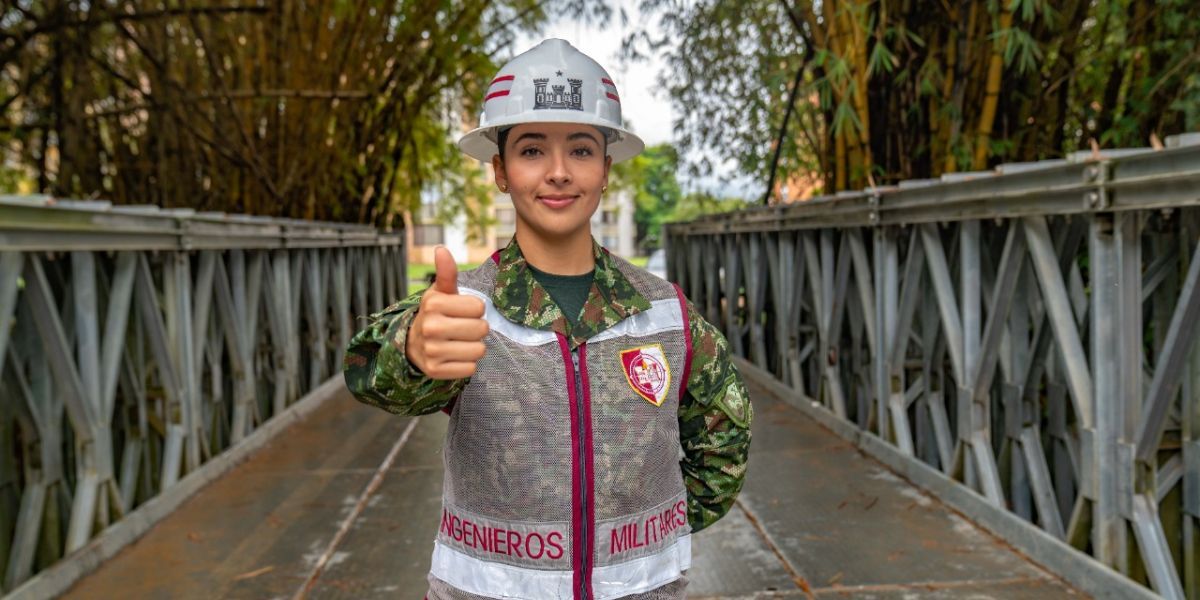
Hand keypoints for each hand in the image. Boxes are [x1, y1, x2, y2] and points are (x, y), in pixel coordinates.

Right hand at [405, 246, 488, 378]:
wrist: (413, 343)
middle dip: (476, 329)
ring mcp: (432, 351)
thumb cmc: (435, 314)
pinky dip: (466, 364)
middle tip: (461, 328)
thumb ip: (446, 273)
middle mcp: (431, 327)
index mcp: (433, 304)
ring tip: (458, 342)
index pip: (479, 307)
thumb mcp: (440, 293)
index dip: (474, 310)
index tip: (460, 311)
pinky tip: (454, 356)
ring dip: (473, 347)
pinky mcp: (435, 371)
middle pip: (482, 329)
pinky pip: (470, 369)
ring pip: (479, 350)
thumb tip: (441, 249)